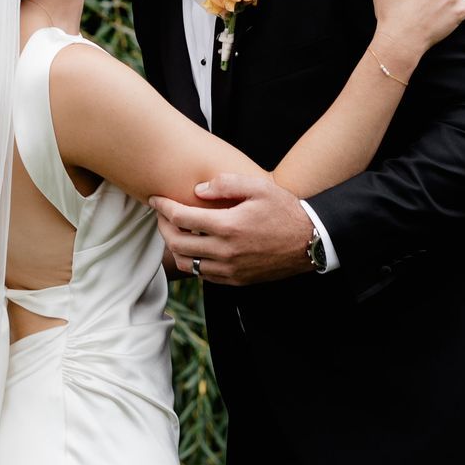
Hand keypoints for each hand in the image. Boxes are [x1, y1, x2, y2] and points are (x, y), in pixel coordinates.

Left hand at [151, 169, 314, 283]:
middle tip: (161, 214)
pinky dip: (192, 261)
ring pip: (187, 262)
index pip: (181, 218)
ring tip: (174, 231)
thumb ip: (226, 184)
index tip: (155, 199)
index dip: (163, 207)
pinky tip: (195, 247)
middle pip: (177, 242)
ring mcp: (230, 269)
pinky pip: (203, 275)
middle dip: (162, 227)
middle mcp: (225, 252)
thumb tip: (197, 190)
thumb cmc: (285, 211)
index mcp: (228, 226)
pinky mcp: (236, 280)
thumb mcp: (259, 187)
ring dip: (174, 246)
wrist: (310, 242)